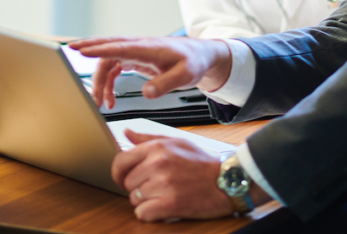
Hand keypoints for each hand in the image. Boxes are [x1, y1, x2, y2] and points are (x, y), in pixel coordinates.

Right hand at [68, 36, 231, 108]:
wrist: (202, 56)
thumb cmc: (194, 63)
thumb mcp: (185, 76)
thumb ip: (165, 84)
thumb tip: (146, 94)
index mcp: (148, 48)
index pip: (119, 46)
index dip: (99, 49)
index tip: (80, 50)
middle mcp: (139, 47)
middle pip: (108, 45)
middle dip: (88, 47)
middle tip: (68, 50)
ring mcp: (136, 51)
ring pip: (109, 60)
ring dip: (100, 80)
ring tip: (99, 103)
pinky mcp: (136, 58)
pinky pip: (114, 67)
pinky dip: (108, 82)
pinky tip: (110, 100)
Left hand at [114, 130, 231, 220]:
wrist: (227, 180)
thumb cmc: (202, 162)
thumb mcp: (176, 142)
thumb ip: (148, 138)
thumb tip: (125, 133)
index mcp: (157, 147)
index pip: (120, 161)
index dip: (118, 173)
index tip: (124, 179)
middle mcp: (157, 164)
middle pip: (126, 182)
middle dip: (136, 187)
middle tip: (153, 187)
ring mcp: (163, 184)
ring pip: (134, 199)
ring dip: (145, 201)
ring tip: (163, 195)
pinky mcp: (170, 204)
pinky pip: (142, 213)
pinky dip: (150, 214)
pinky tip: (162, 208)